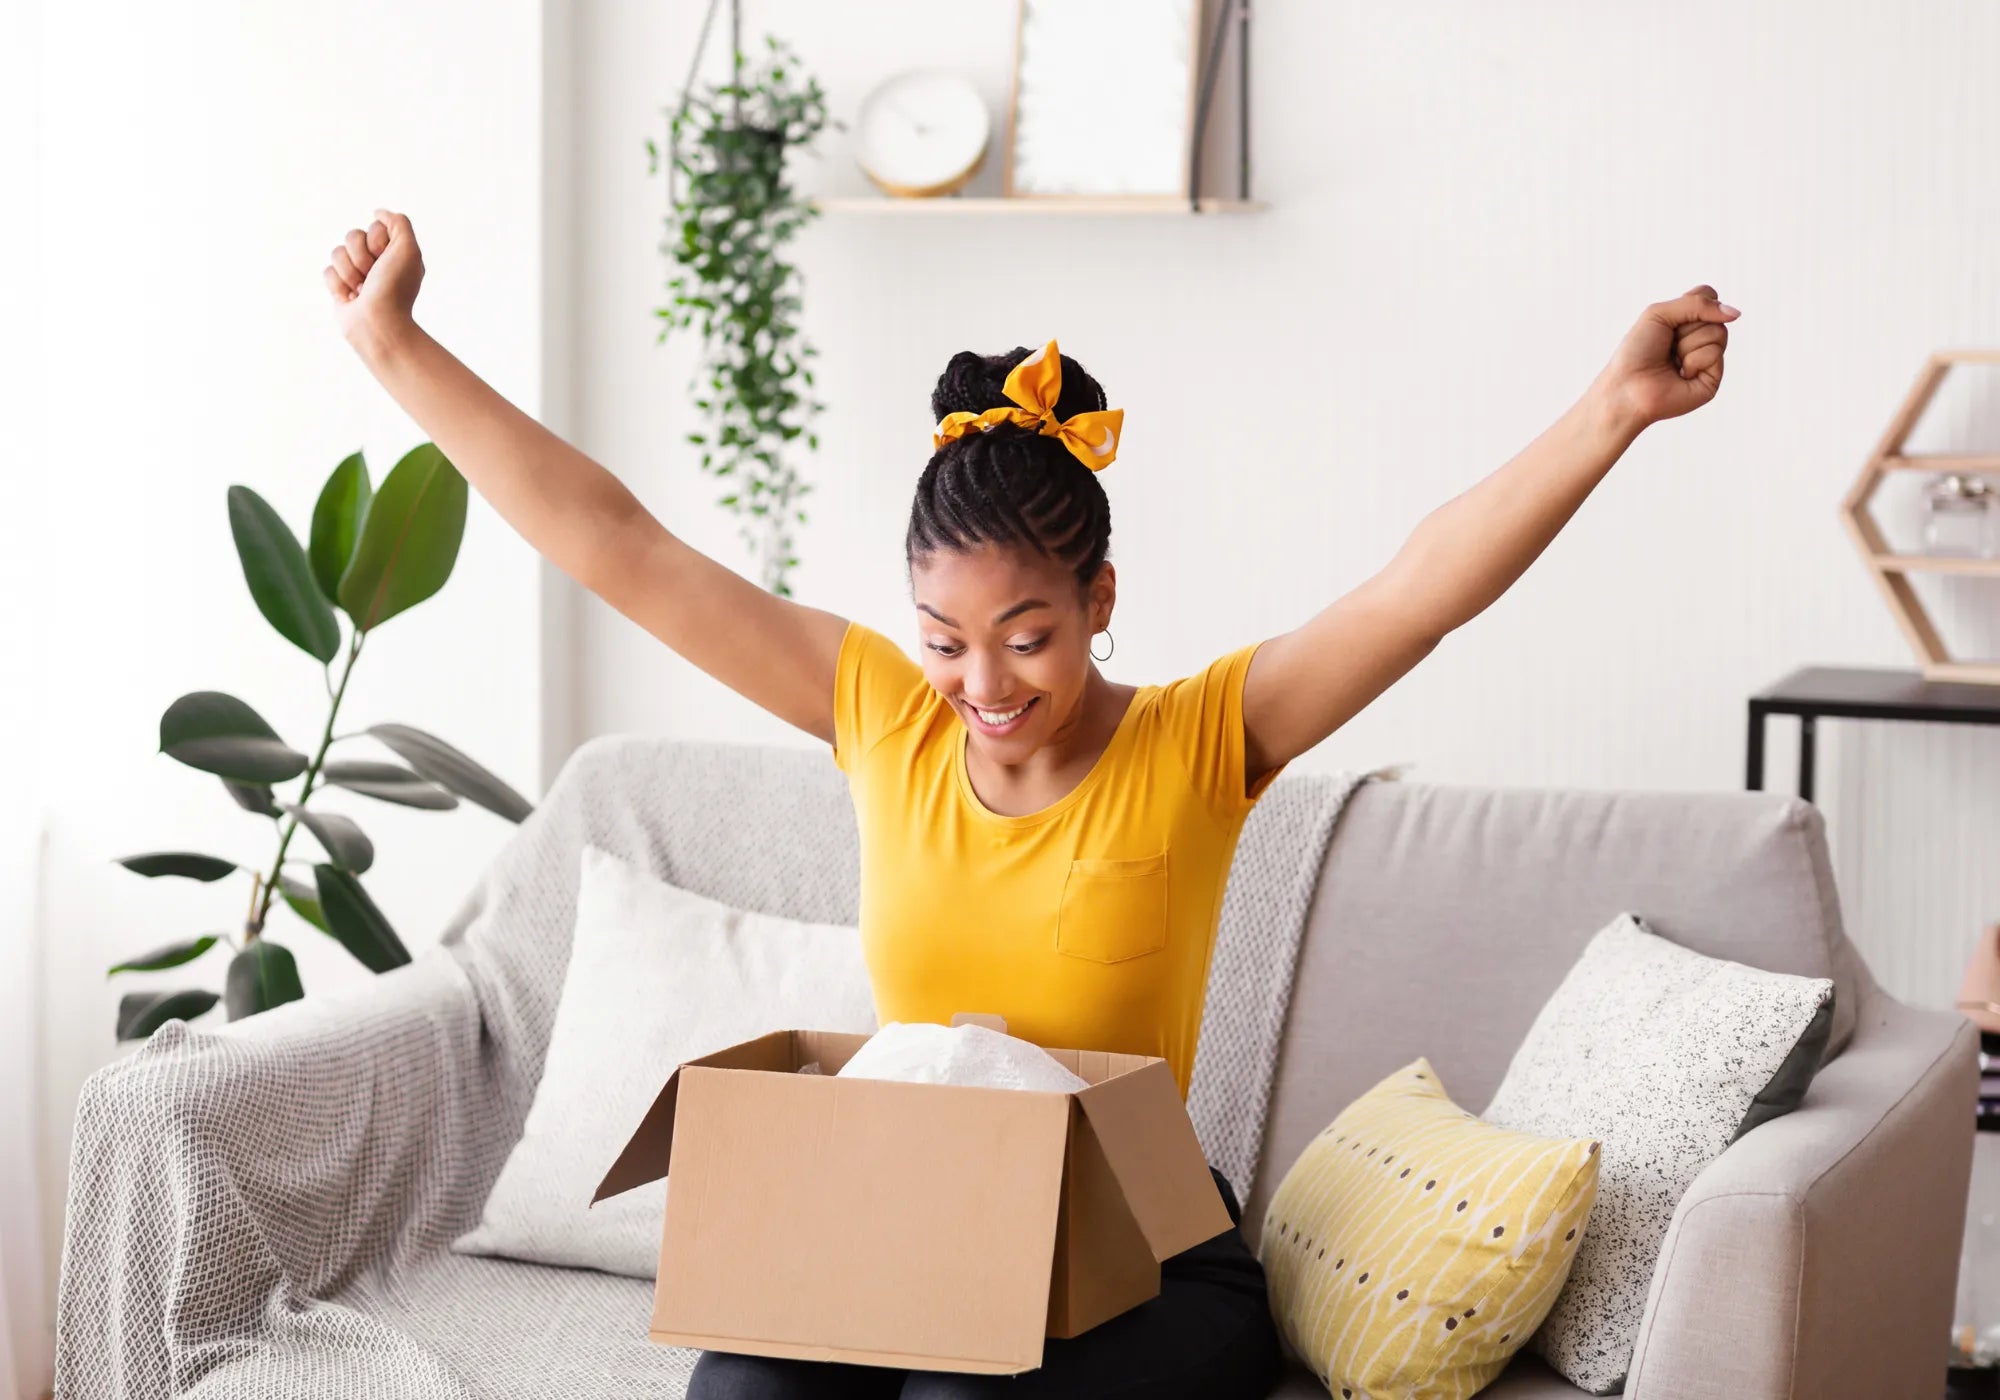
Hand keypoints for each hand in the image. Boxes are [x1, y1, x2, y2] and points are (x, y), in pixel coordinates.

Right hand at [324, 207, 423, 343]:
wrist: (378, 324)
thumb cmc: (395, 289)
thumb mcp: (408, 250)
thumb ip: (398, 223)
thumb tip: (378, 213)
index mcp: (395, 252)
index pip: (374, 226)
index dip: (377, 241)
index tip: (386, 260)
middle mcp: (377, 262)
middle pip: (352, 236)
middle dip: (361, 257)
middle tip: (373, 276)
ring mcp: (358, 274)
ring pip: (337, 252)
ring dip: (349, 272)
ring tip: (362, 290)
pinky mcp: (341, 287)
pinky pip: (327, 271)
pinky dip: (338, 285)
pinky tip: (351, 298)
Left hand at [1591, 284, 1739, 431]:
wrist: (1627, 387)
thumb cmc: (1636, 352)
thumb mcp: (1660, 314)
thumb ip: (1697, 304)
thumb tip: (1736, 314)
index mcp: (1686, 322)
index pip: (1709, 296)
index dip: (1694, 303)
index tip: (1670, 319)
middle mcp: (1700, 338)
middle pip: (1717, 314)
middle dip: (1686, 327)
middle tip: (1668, 344)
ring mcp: (1708, 359)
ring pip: (1719, 333)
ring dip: (1688, 344)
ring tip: (1672, 360)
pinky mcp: (1713, 378)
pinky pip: (1715, 353)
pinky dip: (1693, 360)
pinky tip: (1680, 374)